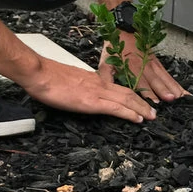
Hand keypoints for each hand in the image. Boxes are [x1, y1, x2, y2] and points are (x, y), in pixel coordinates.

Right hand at [21, 57, 156, 123]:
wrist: (38, 73)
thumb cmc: (47, 77)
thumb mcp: (68, 80)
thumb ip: (78, 86)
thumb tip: (80, 93)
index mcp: (93, 79)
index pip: (117, 86)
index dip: (131, 94)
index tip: (140, 100)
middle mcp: (99, 84)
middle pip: (127, 92)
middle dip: (142, 102)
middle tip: (153, 111)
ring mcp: (96, 92)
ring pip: (126, 99)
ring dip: (142, 108)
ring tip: (152, 116)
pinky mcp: (91, 102)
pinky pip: (116, 108)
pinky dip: (130, 113)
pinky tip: (139, 118)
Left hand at [98, 36, 188, 103]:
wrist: (125, 29)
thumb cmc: (115, 48)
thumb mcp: (106, 64)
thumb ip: (106, 79)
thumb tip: (103, 91)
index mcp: (131, 69)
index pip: (140, 83)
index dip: (147, 92)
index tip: (154, 102)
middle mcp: (144, 67)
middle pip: (156, 80)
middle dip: (163, 90)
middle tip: (171, 99)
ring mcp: (153, 65)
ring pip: (165, 78)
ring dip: (173, 87)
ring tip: (181, 97)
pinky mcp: (158, 63)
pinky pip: (168, 75)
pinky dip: (175, 83)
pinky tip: (182, 91)